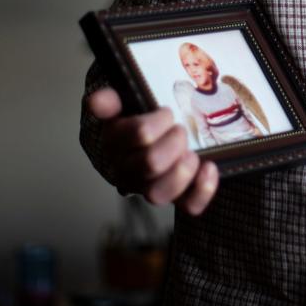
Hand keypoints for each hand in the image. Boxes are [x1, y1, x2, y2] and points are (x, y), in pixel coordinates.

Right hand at [85, 86, 218, 214]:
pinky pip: (188, 206)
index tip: (167, 112)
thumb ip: (110, 99)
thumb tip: (96, 101)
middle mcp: (128, 169)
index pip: (138, 136)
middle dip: (174, 143)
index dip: (156, 124)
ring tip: (192, 153)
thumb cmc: (140, 115)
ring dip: (182, 171)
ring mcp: (150, 187)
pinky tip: (209, 168)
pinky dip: (202, 190)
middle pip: (150, 164)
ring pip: (159, 194)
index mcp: (115, 142)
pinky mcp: (176, 197)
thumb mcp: (123, 101)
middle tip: (181, 130)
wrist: (156, 132)